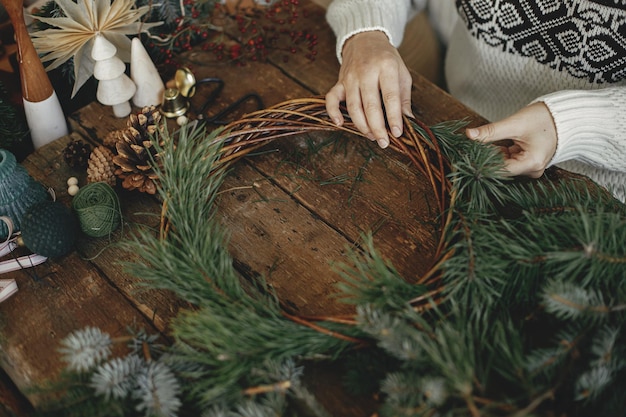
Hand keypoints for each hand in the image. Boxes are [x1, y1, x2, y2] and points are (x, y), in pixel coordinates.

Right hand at [325, 31, 412, 147]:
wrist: (365, 39)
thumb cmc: (386, 59)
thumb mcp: (401, 73)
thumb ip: (404, 98)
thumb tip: (408, 121)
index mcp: (386, 67)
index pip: (390, 97)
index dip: (394, 117)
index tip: (397, 133)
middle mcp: (366, 72)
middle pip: (370, 105)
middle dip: (377, 127)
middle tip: (384, 142)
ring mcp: (350, 77)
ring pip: (353, 106)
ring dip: (362, 125)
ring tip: (372, 136)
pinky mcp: (339, 82)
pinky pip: (331, 99)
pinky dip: (333, 112)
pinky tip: (340, 124)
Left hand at [465, 102, 556, 177]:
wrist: (565, 116)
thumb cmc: (544, 119)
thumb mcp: (515, 124)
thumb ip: (491, 131)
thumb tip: (469, 134)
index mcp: (532, 163)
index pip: (500, 170)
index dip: (483, 164)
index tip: (467, 157)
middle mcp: (532, 170)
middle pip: (501, 168)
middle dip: (487, 158)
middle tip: (471, 147)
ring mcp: (530, 167)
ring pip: (503, 164)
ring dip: (493, 155)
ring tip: (481, 145)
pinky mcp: (528, 162)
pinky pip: (509, 161)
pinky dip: (500, 153)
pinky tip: (493, 145)